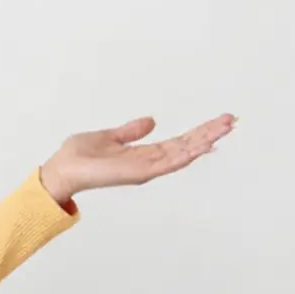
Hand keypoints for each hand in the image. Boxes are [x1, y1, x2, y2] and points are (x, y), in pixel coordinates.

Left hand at [39, 113, 235, 203]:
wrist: (61, 170)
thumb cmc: (78, 157)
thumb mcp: (109, 137)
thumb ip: (131, 131)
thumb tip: (151, 121)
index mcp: (143, 154)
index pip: (178, 142)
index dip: (199, 132)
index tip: (220, 121)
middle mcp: (148, 163)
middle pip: (186, 147)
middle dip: (210, 134)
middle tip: (233, 120)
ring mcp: (145, 169)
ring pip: (183, 154)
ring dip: (204, 141)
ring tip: (226, 128)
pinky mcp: (138, 173)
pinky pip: (167, 163)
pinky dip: (186, 154)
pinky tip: (202, 145)